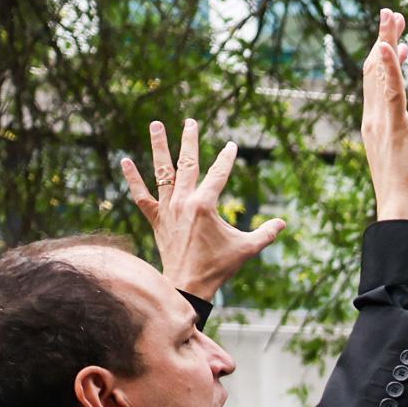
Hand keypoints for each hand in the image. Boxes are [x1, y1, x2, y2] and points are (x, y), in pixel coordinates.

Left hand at [119, 117, 284, 297]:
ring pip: (162, 171)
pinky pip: (142, 195)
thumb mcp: (247, 248)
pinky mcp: (155, 219)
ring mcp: (167, 208)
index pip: (218, 174)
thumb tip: (282, 223)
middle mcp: (184, 201)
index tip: (231, 146)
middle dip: (190, 140)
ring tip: (156, 124)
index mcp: (205, 205)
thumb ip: (266, 233)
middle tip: (191, 121)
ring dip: (159, 146)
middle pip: (188, 164)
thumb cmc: (219, 267)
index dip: (226, 159)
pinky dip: (133, 178)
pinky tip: (125, 160)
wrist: (187, 285)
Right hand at [360, 9, 407, 222]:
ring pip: (382, 71)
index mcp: (379, 125)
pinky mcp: (395, 124)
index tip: (400, 44)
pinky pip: (391, 89)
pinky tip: (390, 44)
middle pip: (376, 70)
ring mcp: (381, 119)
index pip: (381, 86)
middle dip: (384, 39)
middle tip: (392, 14)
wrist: (403, 207)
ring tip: (392, 14)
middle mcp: (374, 117)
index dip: (388, 63)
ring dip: (386, 40)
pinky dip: (389, 65)